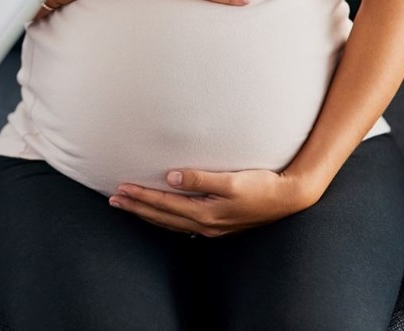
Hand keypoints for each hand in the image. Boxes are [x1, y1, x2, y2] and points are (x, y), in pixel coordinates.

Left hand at [108, 168, 319, 236]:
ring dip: (147, 214)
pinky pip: (182, 224)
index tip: (121, 188)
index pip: (164, 205)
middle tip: (114, 199)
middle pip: (162, 217)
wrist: (289, 198)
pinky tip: (159, 214)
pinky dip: (165, 218)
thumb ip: (200, 178)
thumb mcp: (232, 180)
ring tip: (128, 205)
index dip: (141, 196)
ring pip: (170, 222)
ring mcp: (211, 227)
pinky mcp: (218, 224)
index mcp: (205, 213)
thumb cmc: (262, 185)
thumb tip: (171, 176)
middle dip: (137, 207)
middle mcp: (205, 224)